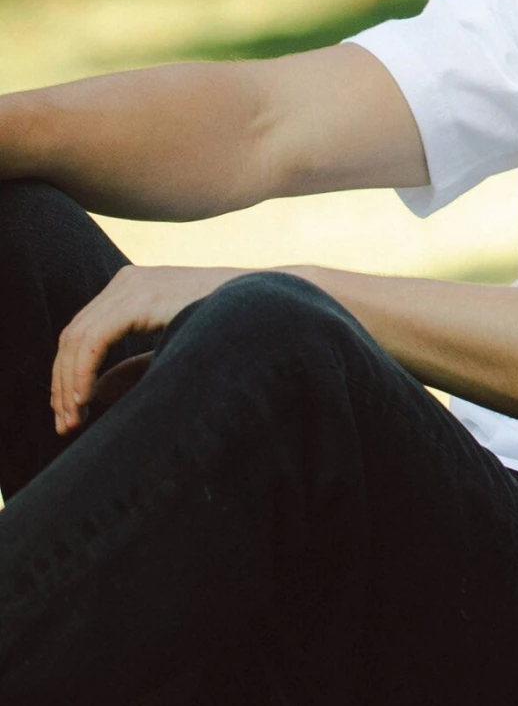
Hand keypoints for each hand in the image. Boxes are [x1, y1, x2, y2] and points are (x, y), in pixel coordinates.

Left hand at [51, 265, 242, 435]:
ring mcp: (131, 285)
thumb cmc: (228, 329)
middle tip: (65, 425)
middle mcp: (127, 281)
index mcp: (133, 288)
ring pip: (76, 339)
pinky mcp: (139, 298)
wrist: (266, 308)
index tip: (71, 413)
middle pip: (73, 335)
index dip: (69, 375)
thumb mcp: (171, 348)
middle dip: (63, 383)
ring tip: (73, 420)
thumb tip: (96, 392)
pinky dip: (81, 373)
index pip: (83, 333)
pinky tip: (84, 401)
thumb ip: (134, 366)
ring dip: (68, 384)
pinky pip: (92, 339)